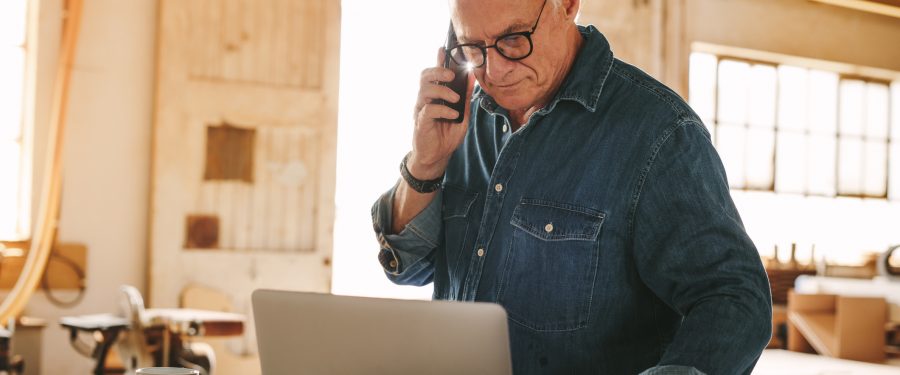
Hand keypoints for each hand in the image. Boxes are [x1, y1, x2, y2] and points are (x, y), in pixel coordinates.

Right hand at [409, 47, 474, 179]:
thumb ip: (465, 97)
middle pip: (424, 76)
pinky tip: (453, 115)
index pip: (434, 74)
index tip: (443, 49)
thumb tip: (472, 78)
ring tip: (455, 99)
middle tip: (451, 75)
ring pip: (425, 89)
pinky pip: (429, 109)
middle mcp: (425, 100)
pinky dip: (443, 109)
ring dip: (443, 91)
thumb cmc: (447, 135)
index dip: (437, 60)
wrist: (437, 157)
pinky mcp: (421, 121)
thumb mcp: (462, 115)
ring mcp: (421, 110)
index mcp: (435, 96)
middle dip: (438, 71)